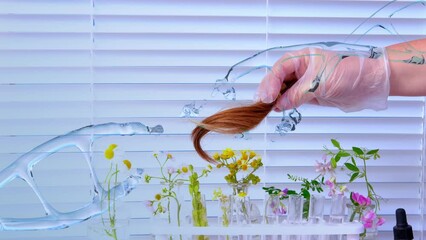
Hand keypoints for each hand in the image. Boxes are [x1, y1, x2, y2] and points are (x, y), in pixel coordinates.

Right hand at [256, 47, 389, 111]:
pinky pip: (291, 98)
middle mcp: (300, 68)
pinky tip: (279, 108)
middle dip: (269, 91)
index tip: (267, 97)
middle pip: (277, 79)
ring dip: (274, 99)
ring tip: (267, 108)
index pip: (280, 69)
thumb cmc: (349, 74)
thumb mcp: (320, 84)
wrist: (369, 84)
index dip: (271, 83)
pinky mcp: (308, 93)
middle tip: (262, 104)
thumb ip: (297, 94)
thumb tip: (279, 105)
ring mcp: (304, 81)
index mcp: (302, 58)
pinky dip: (283, 104)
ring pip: (282, 89)